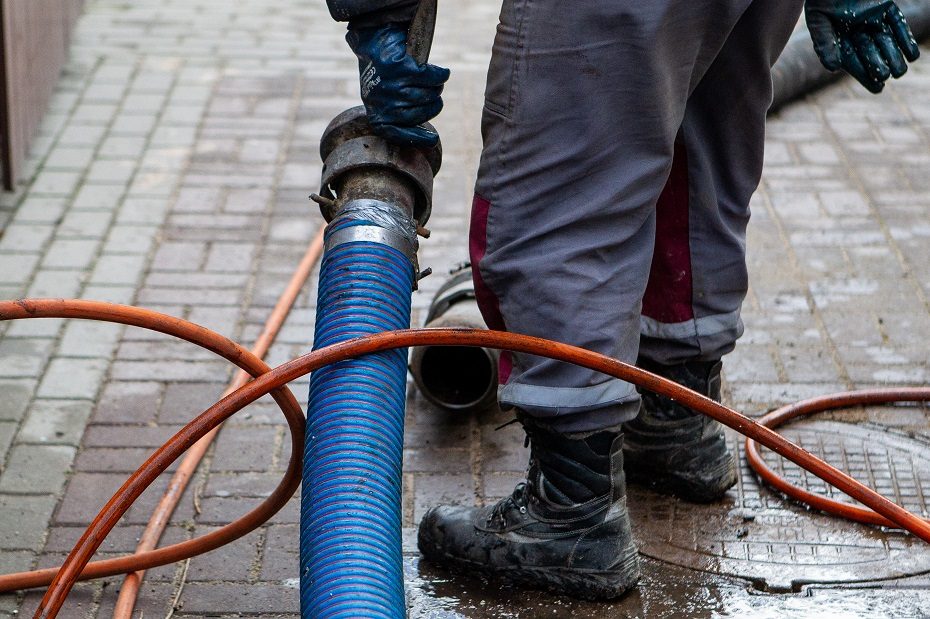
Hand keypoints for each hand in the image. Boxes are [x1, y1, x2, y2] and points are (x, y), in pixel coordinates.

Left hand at [347, 23, 449, 147]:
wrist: (374, 42)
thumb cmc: (382, 75)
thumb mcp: (382, 100)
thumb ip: (397, 117)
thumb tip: (425, 139)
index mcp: (377, 116)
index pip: (398, 135)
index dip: (418, 139)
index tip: (433, 140)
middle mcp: (384, 104)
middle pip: (420, 113)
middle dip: (433, 105)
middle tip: (435, 97)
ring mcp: (392, 86)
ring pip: (427, 95)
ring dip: (436, 88)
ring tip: (436, 83)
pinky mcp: (402, 68)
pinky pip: (430, 77)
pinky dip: (440, 75)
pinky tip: (443, 73)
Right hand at [805, 0, 919, 92]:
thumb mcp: (819, 21)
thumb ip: (825, 44)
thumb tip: (834, 68)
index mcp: (840, 40)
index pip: (854, 62)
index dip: (865, 76)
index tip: (878, 87)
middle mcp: (858, 33)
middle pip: (871, 54)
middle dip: (879, 65)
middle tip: (886, 74)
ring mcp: (873, 20)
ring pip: (887, 42)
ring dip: (894, 56)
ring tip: (900, 71)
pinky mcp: (885, 8)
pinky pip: (898, 25)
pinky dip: (906, 39)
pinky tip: (912, 54)